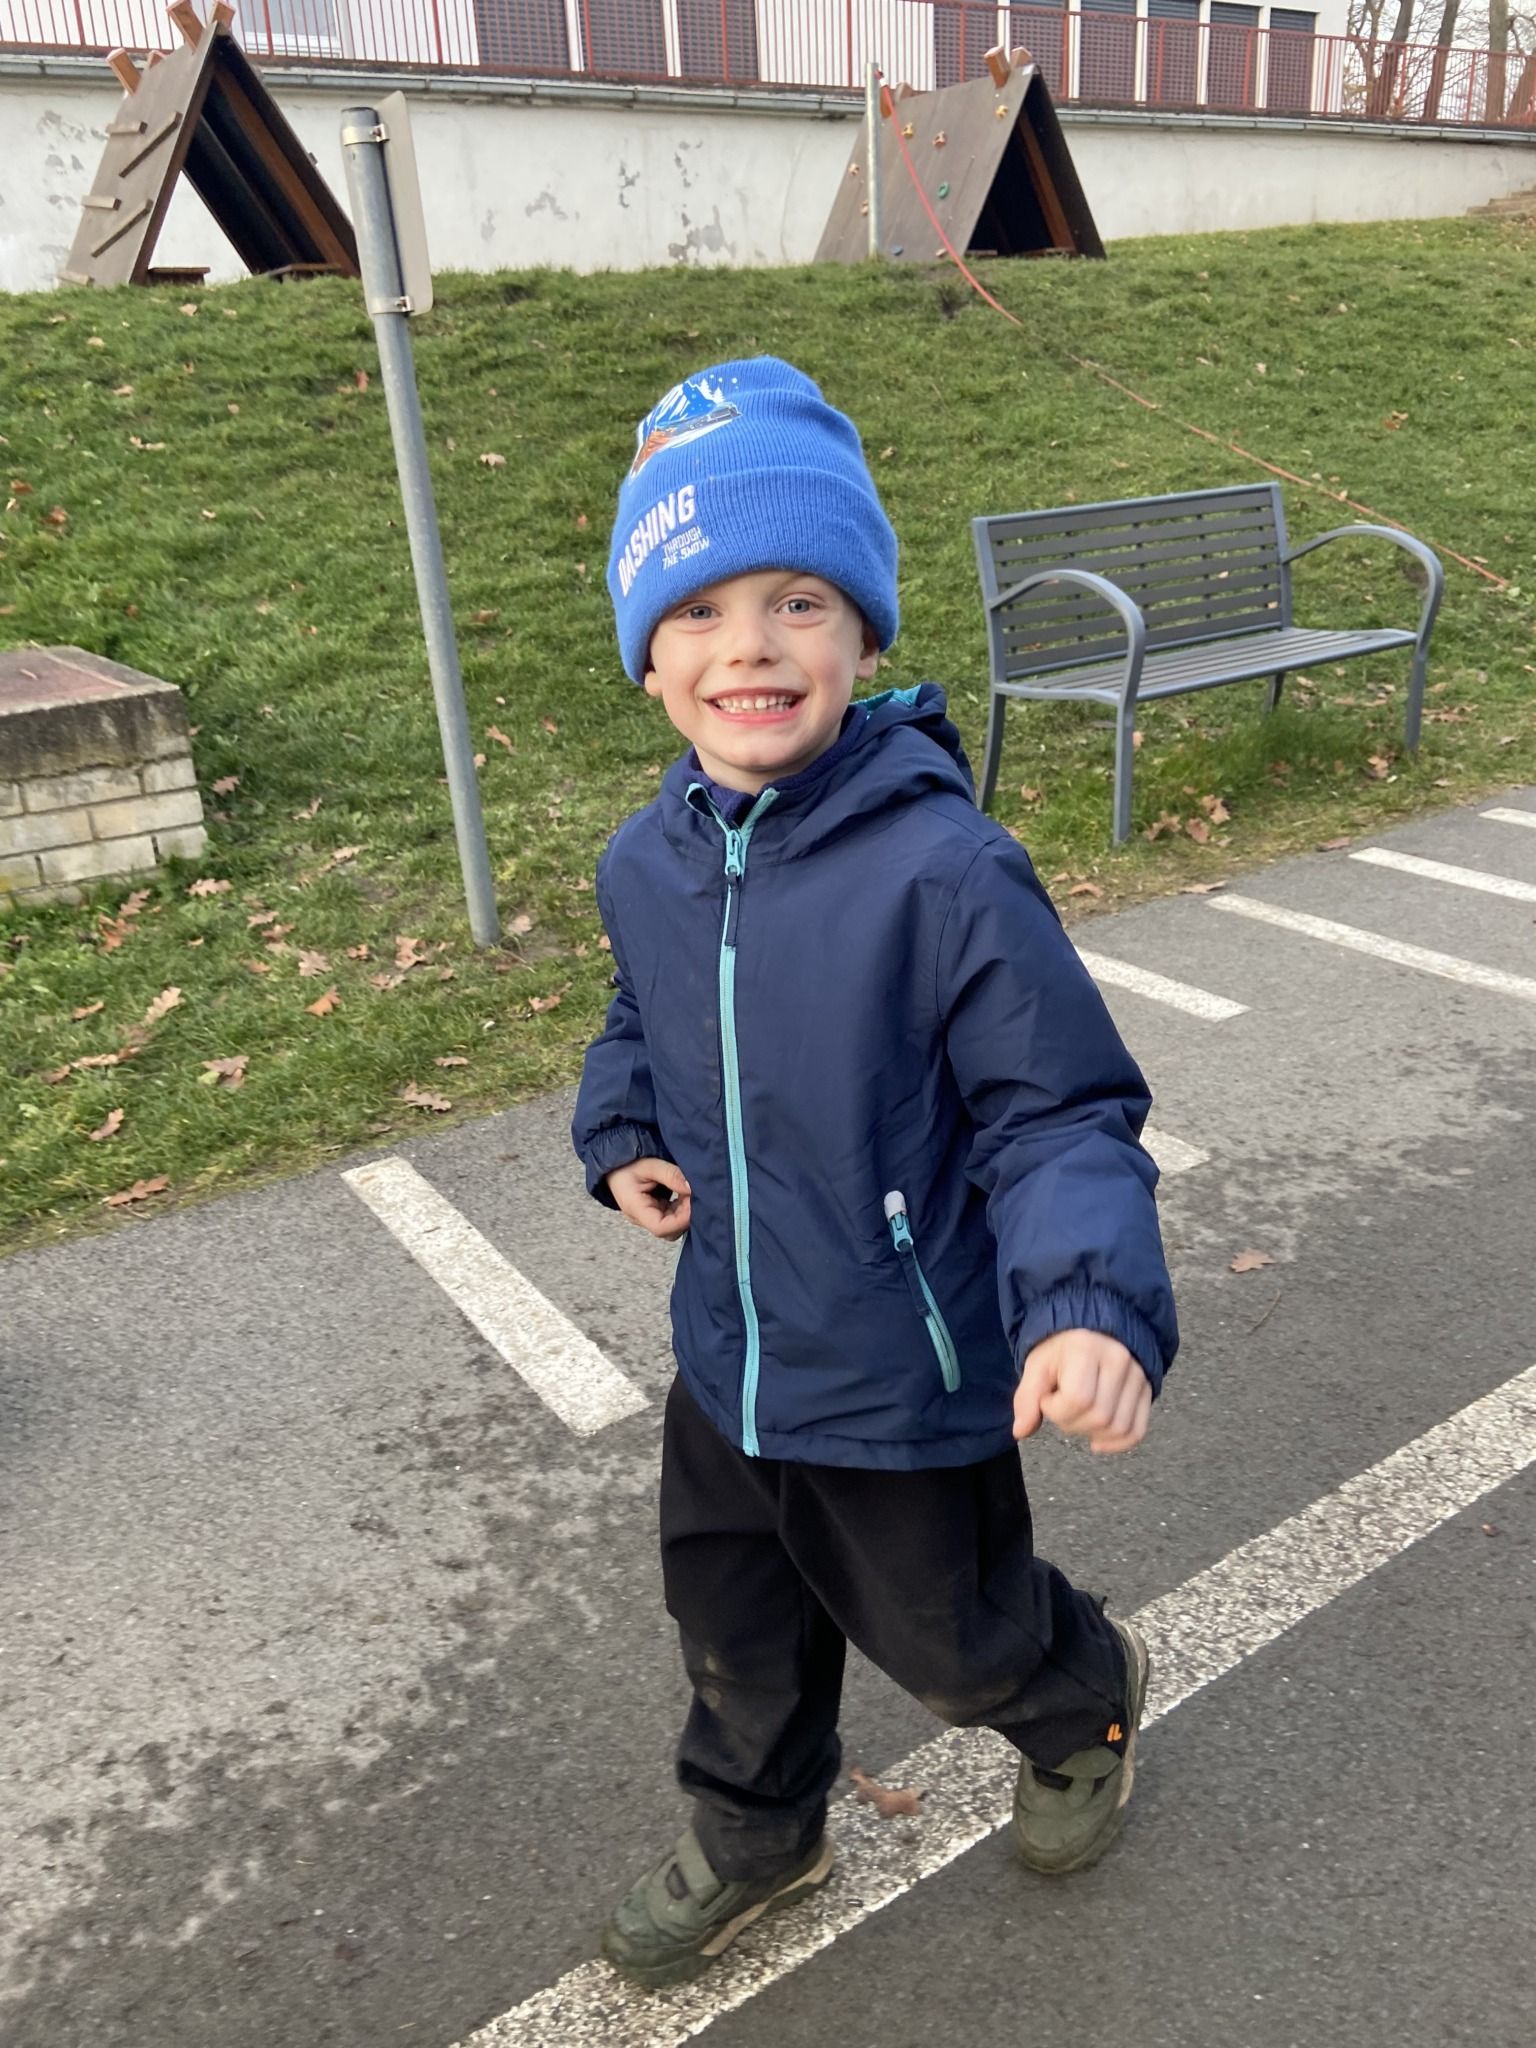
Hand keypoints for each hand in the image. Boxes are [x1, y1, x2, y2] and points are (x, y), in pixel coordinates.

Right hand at [605, 1156, 691, 1240]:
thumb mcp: (649, 1165)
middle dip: (686, 1216)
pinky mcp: (655, 1211)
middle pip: (669, 1231)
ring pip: (673, 1226)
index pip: (660, 1228)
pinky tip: (685, 1194)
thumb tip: (692, 1187)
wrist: (615, 1164)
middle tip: (695, 1195)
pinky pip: (672, 1217)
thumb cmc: (627, 1164)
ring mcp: (648, 1216)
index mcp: (634, 1209)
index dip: (681, 1220)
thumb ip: (671, 1175)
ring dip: (685, 1212)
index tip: (693, 1202)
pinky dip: (682, 1208)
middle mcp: (641, 1218)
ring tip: (690, 1192)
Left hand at [1014, 1329, 1150, 1454]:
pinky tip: (1098, 1442)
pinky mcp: (1147, 1390)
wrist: (1092, 1330)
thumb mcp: (1037, 1365)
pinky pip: (1137, 1430)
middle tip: (1062, 1408)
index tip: (1048, 1398)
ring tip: (1079, 1416)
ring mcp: (1138, 1375)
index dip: (1056, 1409)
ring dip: (1093, 1433)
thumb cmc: (1061, 1349)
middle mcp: (1119, 1360)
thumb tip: (1020, 1431)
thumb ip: (1027, 1398)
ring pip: (1119, 1427)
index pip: (1078, 1399)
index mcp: (1087, 1349)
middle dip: (1072, 1423)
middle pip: (1100, 1417)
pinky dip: (1118, 1444)